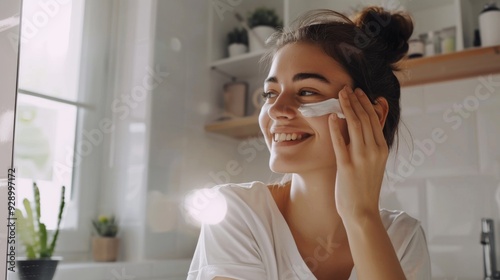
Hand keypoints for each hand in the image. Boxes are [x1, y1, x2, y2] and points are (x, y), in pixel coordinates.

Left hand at [328, 86, 387, 219]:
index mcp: (382, 148)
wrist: (362, 211)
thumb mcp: (373, 163)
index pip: (374, 119)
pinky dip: (336, 128)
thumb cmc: (364, 187)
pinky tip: (331, 117)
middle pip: (365, 119)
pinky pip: (341, 143)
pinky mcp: (347, 166)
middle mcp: (374, 151)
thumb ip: (370, 145)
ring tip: (340, 95)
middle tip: (347, 88)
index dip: (365, 103)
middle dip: (356, 101)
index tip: (358, 92)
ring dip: (347, 108)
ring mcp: (361, 158)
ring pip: (355, 126)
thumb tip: (364, 127)